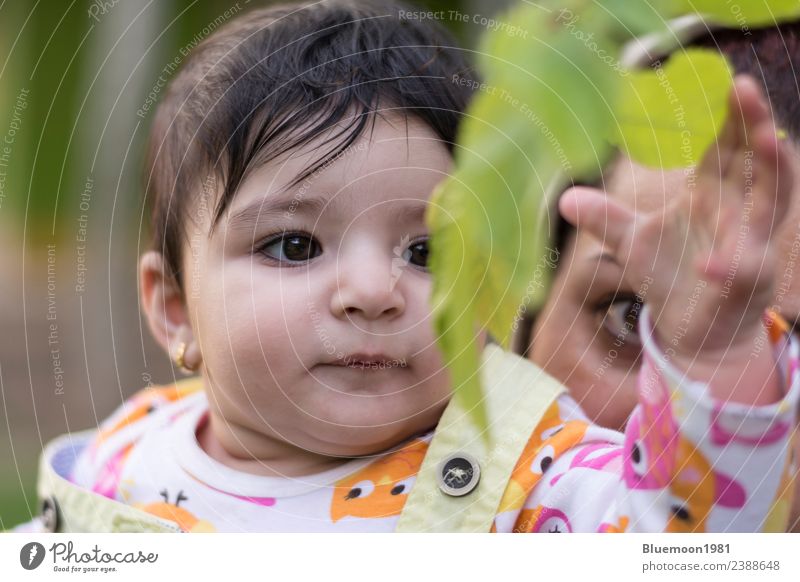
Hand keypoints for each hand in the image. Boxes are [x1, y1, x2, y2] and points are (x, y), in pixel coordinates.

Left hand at [559, 76, 793, 401]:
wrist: (691, 332)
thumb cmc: (672, 277)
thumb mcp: (632, 243)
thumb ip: (605, 217)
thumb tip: (564, 198)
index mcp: (712, 195)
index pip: (726, 147)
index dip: (730, 116)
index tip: (727, 81)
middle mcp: (737, 214)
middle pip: (756, 162)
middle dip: (756, 126)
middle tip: (747, 89)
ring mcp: (748, 247)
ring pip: (772, 204)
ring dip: (774, 174)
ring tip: (768, 141)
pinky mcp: (746, 286)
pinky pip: (743, 271)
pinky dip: (728, 266)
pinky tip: (708, 263)